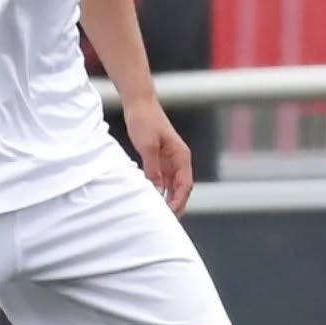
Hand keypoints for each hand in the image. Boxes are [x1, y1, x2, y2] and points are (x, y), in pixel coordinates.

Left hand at [126, 98, 193, 217]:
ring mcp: (170, 160)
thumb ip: (153, 168)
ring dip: (168, 199)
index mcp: (181, 156)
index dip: (179, 201)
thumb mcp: (147, 146)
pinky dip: (160, 190)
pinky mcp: (160, 158)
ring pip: (172, 185)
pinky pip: (163, 179)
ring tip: (159, 213)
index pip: (185, 185)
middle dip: (176, 204)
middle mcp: (179, 160)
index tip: (170, 214)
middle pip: (181, 188)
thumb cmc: (145, 121)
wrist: (139, 104)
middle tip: (166, 220)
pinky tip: (152, 198)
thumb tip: (157, 189)